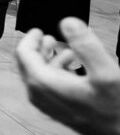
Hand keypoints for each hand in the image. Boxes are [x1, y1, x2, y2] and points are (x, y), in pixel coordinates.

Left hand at [16, 18, 119, 134]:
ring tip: (65, 49)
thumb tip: (68, 22)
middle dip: (38, 48)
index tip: (37, 30)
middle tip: (48, 37)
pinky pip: (48, 85)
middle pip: (28, 64)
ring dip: (49, 58)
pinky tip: (75, 66)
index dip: (30, 39)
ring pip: (39, 74)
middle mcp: (39, 95)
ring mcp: (47, 104)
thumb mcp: (106, 73)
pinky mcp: (57, 109)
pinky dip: (57, 71)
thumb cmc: (116, 111)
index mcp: (43, 83)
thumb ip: (86, 46)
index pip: (24, 54)